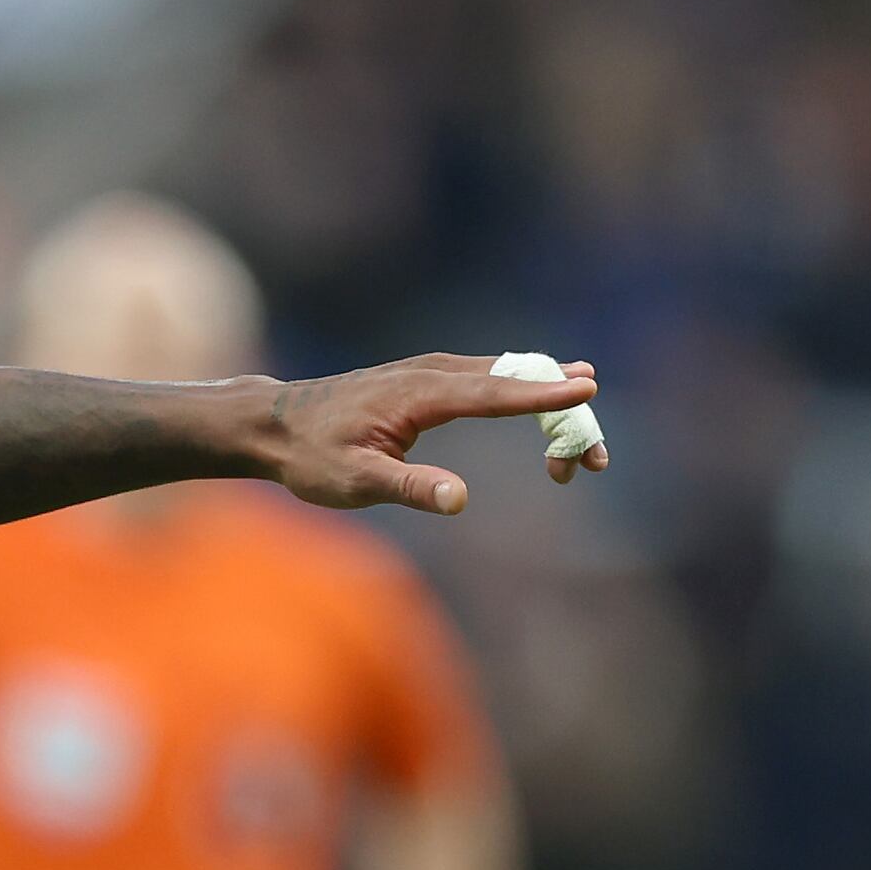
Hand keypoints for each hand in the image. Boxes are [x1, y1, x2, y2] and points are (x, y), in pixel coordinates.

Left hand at [267, 357, 600, 515]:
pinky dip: (521, 385)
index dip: (544, 394)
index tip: (587, 389)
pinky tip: (543, 383)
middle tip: (596, 456)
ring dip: (545, 395)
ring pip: (503, 374)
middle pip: (512, 382)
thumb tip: (460, 499)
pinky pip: (488, 374)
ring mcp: (431, 370)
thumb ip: (409, 487)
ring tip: (586, 411)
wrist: (274, 423)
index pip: (495, 393)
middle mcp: (433, 372)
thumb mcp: (356, 482)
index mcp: (421, 394)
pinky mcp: (428, 377)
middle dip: (558, 411)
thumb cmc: (312, 455)